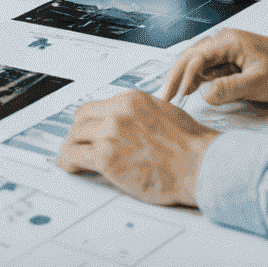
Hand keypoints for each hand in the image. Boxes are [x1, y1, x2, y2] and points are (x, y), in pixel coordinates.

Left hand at [56, 90, 216, 206]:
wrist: (199, 164)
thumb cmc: (190, 144)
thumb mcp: (163, 113)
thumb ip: (140, 115)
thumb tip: (129, 123)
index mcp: (130, 100)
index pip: (95, 106)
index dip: (87, 121)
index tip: (84, 130)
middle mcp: (117, 112)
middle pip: (81, 120)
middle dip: (76, 133)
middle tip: (74, 144)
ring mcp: (110, 134)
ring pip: (75, 137)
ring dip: (70, 147)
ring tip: (69, 157)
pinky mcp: (107, 158)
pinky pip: (75, 157)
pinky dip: (68, 162)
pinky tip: (68, 167)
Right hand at [160, 29, 267, 104]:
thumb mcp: (259, 82)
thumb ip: (230, 88)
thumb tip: (204, 96)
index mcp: (228, 42)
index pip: (196, 58)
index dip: (182, 78)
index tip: (174, 98)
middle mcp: (223, 42)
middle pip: (190, 57)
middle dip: (175, 77)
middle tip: (163, 98)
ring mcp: (226, 50)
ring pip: (197, 63)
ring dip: (184, 78)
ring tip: (172, 98)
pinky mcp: (230, 60)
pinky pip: (208, 68)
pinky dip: (196, 80)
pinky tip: (190, 91)